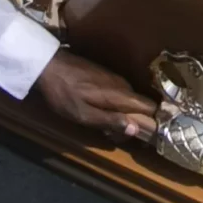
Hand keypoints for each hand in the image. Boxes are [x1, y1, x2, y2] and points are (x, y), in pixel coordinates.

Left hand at [33, 50, 156, 140]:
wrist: (47, 65)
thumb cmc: (64, 94)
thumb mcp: (83, 114)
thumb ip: (110, 121)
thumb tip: (136, 129)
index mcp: (120, 95)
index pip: (150, 107)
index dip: (154, 121)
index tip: (149, 136)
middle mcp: (122, 84)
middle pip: (141, 105)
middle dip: (136, 122)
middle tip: (118, 136)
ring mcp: (113, 77)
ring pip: (130, 99)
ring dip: (124, 114)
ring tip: (107, 129)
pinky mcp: (104, 74)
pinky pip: (119, 93)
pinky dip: (116, 105)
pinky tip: (101, 113)